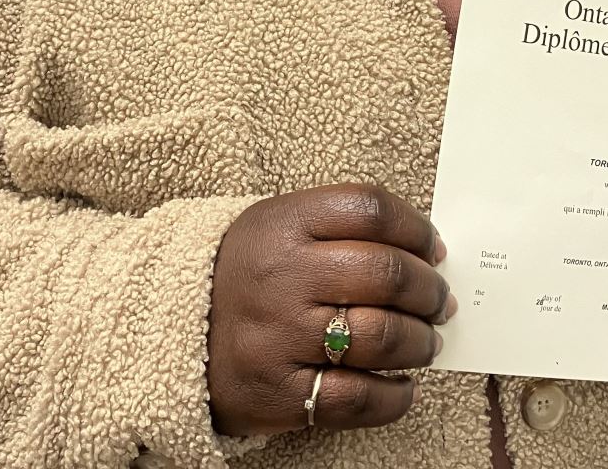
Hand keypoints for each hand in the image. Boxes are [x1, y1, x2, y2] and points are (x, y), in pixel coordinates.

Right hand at [206, 183, 453, 436]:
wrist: (168, 329)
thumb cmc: (248, 272)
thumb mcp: (279, 226)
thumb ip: (343, 228)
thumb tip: (426, 253)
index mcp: (284, 223)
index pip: (369, 208)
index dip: (416, 228)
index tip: (434, 248)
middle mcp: (282, 275)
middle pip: (385, 272)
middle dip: (429, 290)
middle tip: (439, 301)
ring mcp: (277, 335)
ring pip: (381, 336)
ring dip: (421, 342)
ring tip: (427, 342)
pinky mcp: (276, 393)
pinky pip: (356, 399)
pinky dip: (395, 397)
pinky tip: (403, 387)